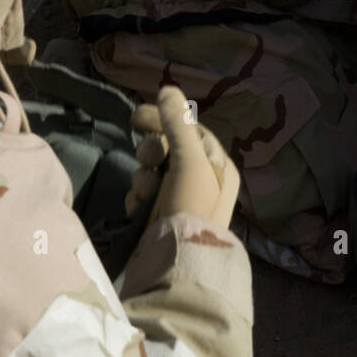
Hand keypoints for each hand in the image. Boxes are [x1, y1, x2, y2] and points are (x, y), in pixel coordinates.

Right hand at [125, 87, 239, 225]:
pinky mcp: (160, 218)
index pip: (190, 129)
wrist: (175, 266)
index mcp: (218, 167)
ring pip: (152, 172)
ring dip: (143, 178)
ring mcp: (180, 201)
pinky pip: (143, 195)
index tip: (137, 118)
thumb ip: (177, 123)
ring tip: (143, 195)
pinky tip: (138, 210)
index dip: (164, 119)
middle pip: (169, 149)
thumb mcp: (189, 162)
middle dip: (152, 152)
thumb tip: (168, 89)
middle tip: (147, 161)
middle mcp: (203, 182)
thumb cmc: (190, 209)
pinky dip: (137, 199)